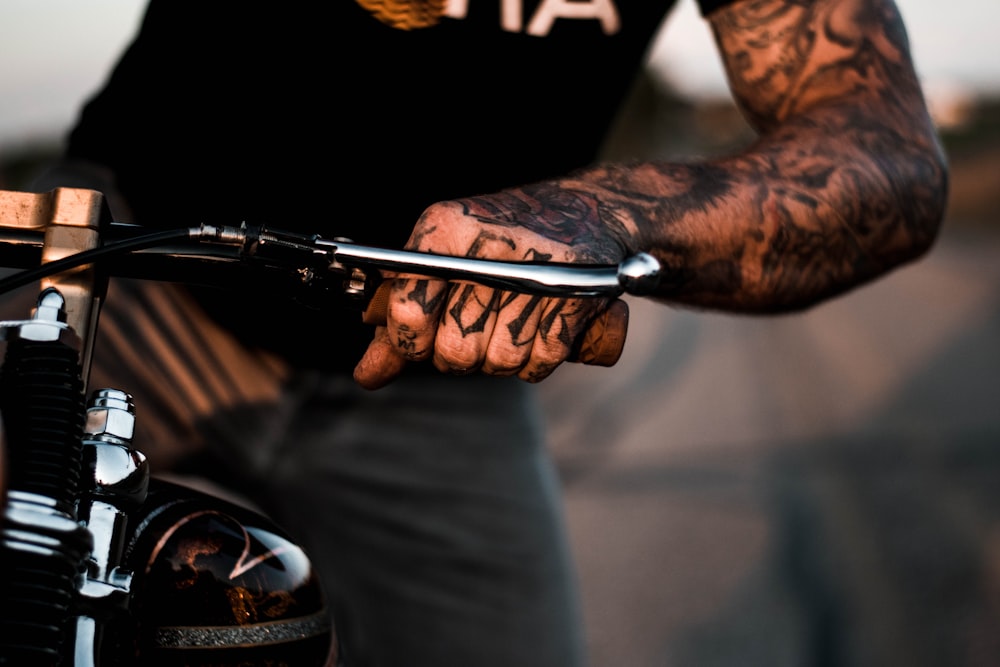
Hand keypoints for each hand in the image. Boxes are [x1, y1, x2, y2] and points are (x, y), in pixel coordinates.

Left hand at [353, 183, 631, 389]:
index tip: (418, 342)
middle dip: (457, 356)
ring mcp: (539, 268)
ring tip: (504, 329)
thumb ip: (404, 313)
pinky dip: (535, 362)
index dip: (408, 342)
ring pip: (500, 360)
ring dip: (500, 360)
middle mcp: (492, 243)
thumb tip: (367, 375)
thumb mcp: (446, 256)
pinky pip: (541, 361)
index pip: (408, 309)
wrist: (586, 205)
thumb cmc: (502, 237)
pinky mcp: (577, 292)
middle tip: (468, 334)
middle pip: (455, 348)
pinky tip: (534, 334)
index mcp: (447, 227)